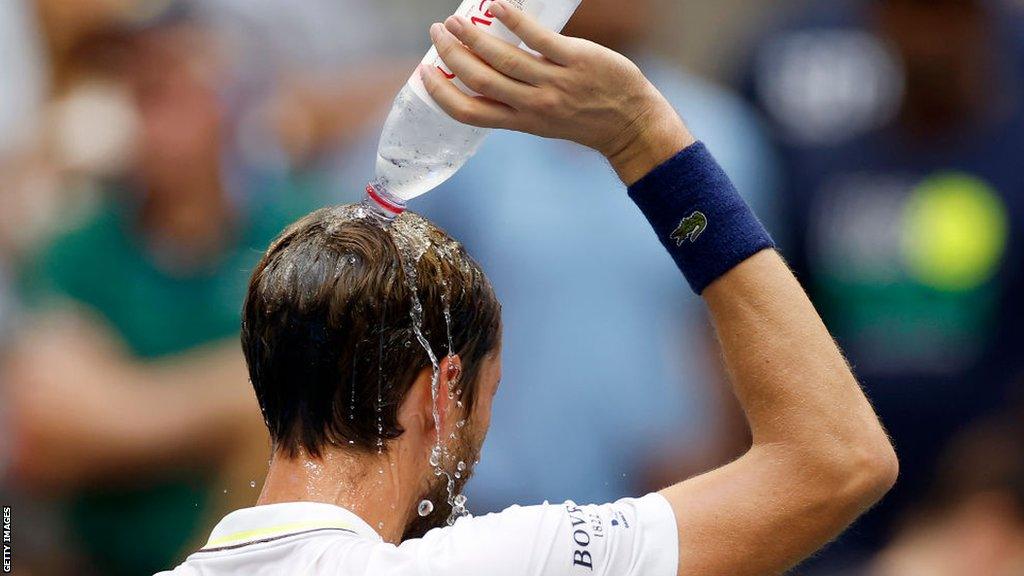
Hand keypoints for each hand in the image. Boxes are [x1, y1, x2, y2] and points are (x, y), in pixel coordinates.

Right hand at [420, 0, 694, 183]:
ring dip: (473, 35)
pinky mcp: (574, 60)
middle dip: (451, 54)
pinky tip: (496, 5)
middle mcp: (532, 105)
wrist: (630, 124)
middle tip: (438, 32)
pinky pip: (536, 38)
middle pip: (477, 79)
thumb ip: (516, 104)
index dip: (442, 94)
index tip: (425, 73)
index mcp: (520, 122)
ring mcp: (553, 83)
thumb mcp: (544, 122)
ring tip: (457, 19)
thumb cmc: (586, 120)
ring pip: (501, 57)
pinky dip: (512, 20)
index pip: (469, 113)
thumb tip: (486, 76)